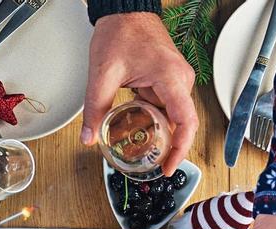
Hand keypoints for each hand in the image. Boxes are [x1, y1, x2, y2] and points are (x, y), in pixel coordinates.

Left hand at [81, 13, 196, 175]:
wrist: (125, 11)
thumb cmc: (121, 32)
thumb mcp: (102, 75)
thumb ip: (95, 109)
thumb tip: (88, 136)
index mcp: (170, 77)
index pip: (186, 121)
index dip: (180, 149)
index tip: (170, 167)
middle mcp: (181, 79)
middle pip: (181, 123)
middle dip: (166, 145)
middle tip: (149, 163)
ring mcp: (177, 79)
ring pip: (172, 115)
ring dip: (157, 130)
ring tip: (137, 144)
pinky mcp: (169, 79)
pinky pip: (165, 105)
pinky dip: (153, 118)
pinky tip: (136, 124)